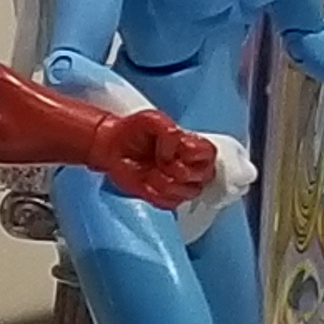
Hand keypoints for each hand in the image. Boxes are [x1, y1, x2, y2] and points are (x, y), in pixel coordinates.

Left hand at [95, 107, 217, 211]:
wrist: (112, 147)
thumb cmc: (134, 132)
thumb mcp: (152, 120)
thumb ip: (169, 131)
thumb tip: (175, 149)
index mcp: (194, 146)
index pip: (210, 154)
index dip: (193, 153)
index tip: (176, 147)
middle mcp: (191, 167)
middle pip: (205, 176)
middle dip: (181, 169)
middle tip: (161, 159)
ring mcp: (179, 184)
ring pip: (190, 192)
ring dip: (167, 182)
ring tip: (152, 170)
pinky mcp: (164, 198)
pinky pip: (170, 203)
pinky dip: (156, 193)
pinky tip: (146, 182)